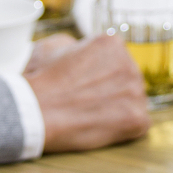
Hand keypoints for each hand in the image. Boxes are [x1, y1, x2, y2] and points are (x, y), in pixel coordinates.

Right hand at [25, 34, 150, 152]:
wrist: (34, 112)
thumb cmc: (39, 80)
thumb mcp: (53, 45)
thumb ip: (76, 43)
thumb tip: (82, 48)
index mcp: (112, 43)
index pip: (114, 59)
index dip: (97, 74)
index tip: (83, 84)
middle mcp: (129, 63)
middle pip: (127, 79)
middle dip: (111, 90)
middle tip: (86, 101)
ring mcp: (136, 92)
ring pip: (134, 101)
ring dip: (118, 109)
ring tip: (91, 115)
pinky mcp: (137, 118)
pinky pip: (138, 124)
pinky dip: (123, 129)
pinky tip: (101, 127)